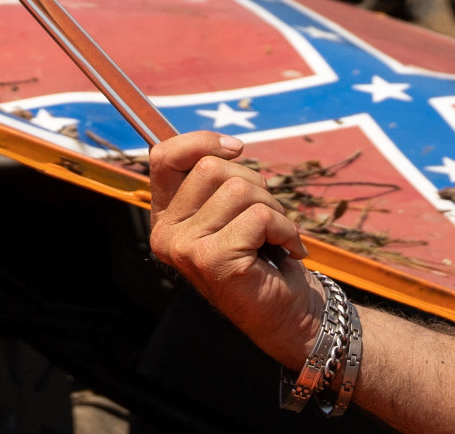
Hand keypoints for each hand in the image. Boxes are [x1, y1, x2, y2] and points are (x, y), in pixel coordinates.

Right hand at [146, 130, 321, 365]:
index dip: (201, 142)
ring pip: (238, 189)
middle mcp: (165, 234)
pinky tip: (288, 251)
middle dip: (254, 183)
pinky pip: (259, 216)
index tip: (237, 149)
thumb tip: (229, 146)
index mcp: (165, 218)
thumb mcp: (234, 210)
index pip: (164, 157)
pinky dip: (286, 229)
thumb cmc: (264, 256)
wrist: (289, 312)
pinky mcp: (213, 261)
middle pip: (210, 168)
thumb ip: (219, 180)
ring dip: (273, 209)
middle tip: (266, 218)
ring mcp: (186, 249)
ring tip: (275, 237)